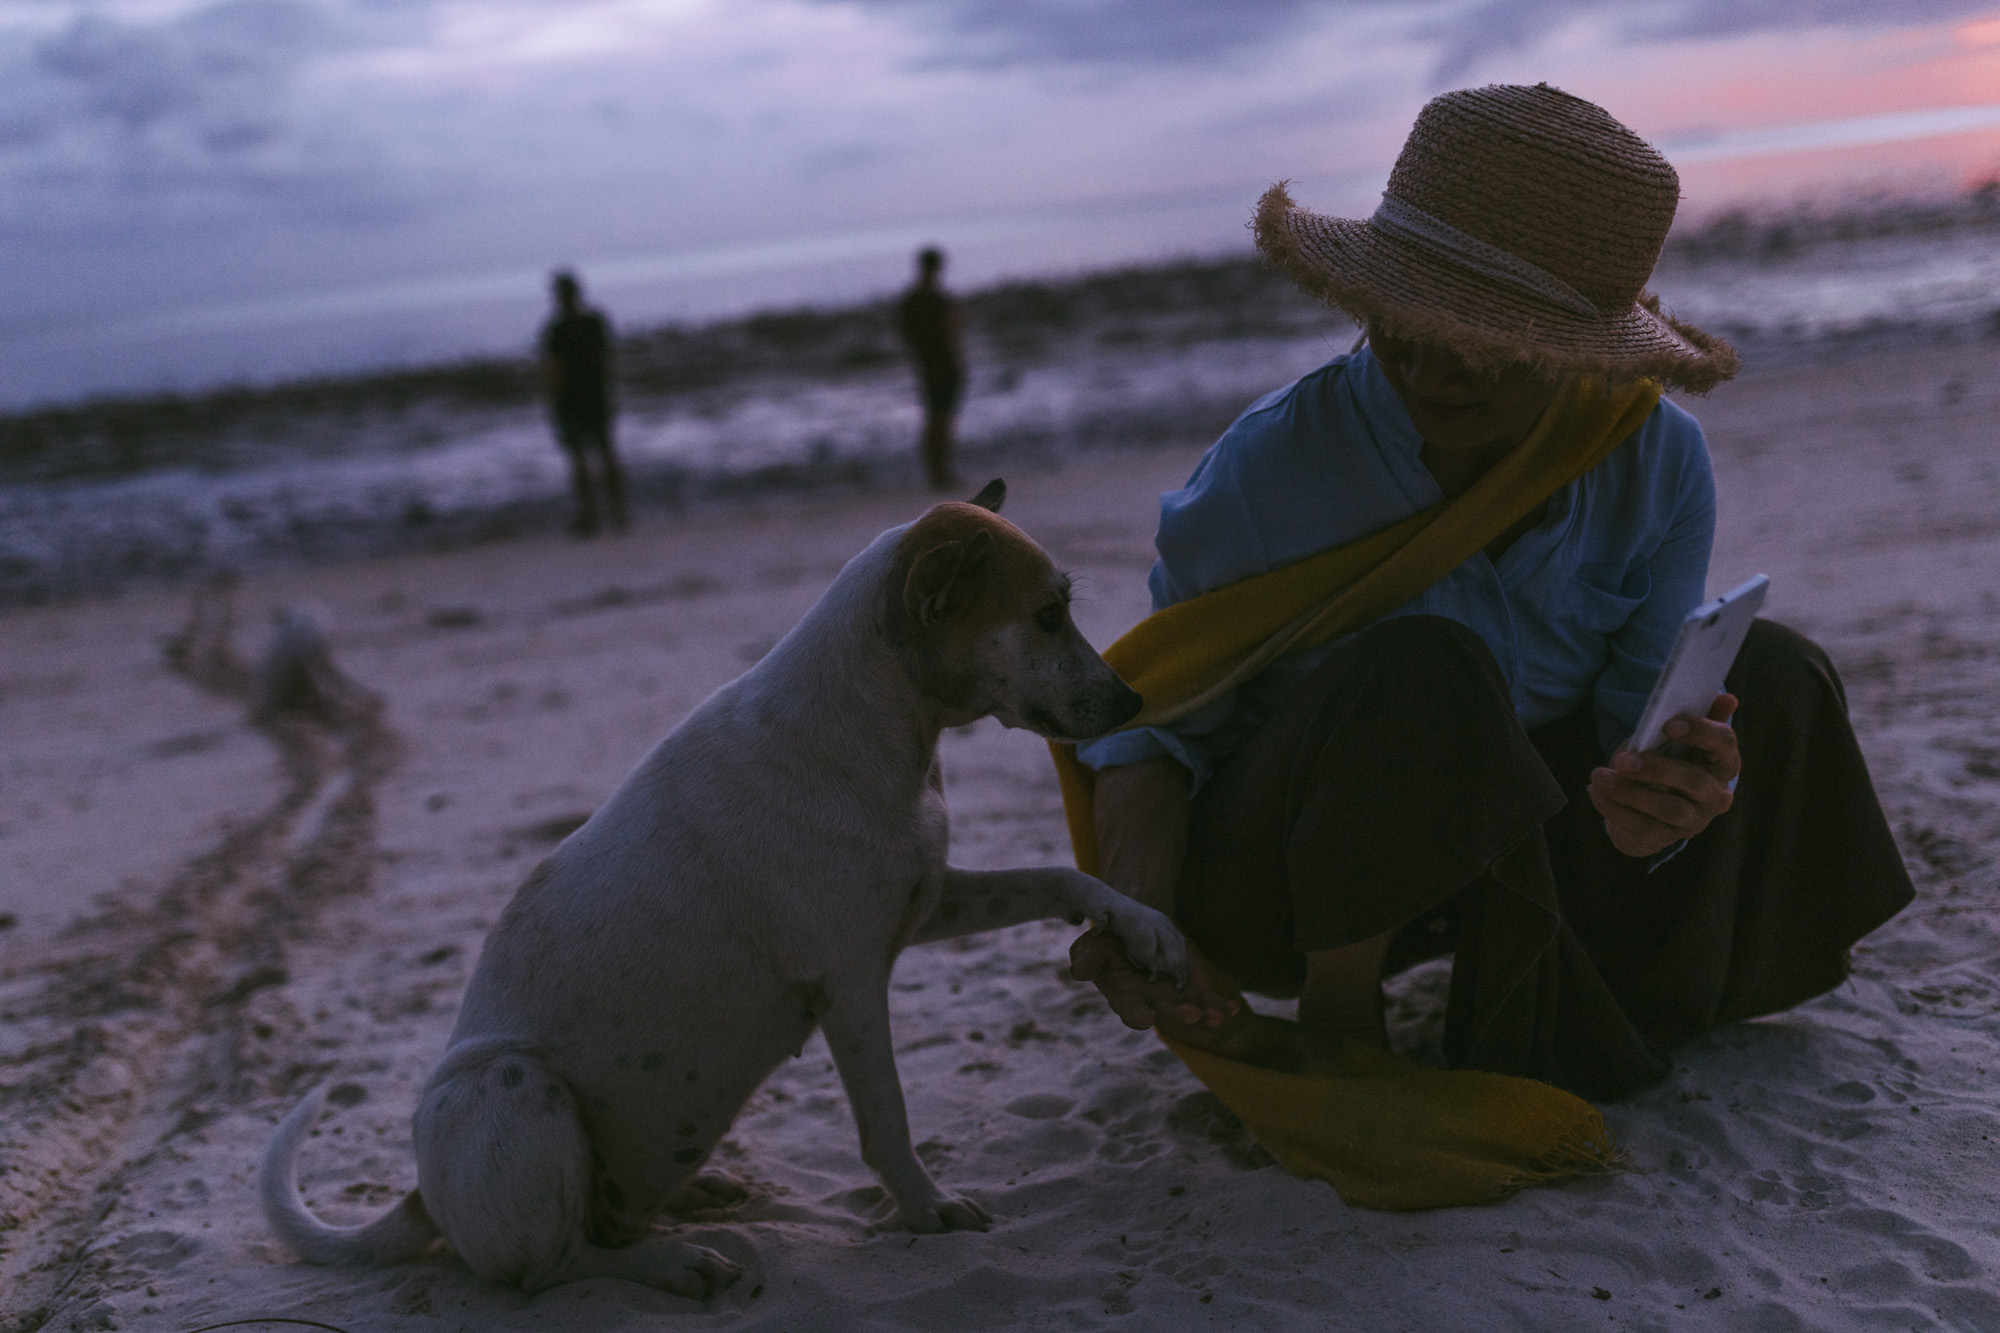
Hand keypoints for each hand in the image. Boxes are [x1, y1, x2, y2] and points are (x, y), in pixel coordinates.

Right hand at [1069, 927, 1237, 1030]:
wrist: (1135, 928)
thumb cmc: (1107, 941)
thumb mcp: (1091, 945)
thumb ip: (1086, 959)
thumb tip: (1079, 972)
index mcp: (1125, 997)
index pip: (1130, 1011)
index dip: (1138, 1016)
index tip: (1146, 1018)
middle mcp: (1151, 1003)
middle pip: (1165, 1016)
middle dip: (1178, 1017)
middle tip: (1188, 1014)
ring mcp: (1175, 999)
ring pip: (1191, 1014)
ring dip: (1204, 1017)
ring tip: (1216, 1016)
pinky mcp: (1194, 990)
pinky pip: (1210, 1003)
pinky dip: (1222, 1008)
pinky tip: (1233, 1010)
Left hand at [1588, 693, 1739, 857]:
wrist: (1644, 807)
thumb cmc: (1662, 762)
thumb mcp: (1670, 739)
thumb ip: (1689, 720)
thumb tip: (1727, 698)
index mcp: (1722, 763)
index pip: (1725, 744)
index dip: (1701, 733)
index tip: (1669, 724)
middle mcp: (1715, 795)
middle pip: (1694, 781)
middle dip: (1657, 768)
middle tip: (1622, 759)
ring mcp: (1693, 820)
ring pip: (1668, 808)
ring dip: (1630, 792)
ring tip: (1599, 776)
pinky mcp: (1666, 839)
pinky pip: (1642, 827)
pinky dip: (1614, 809)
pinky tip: (1595, 792)